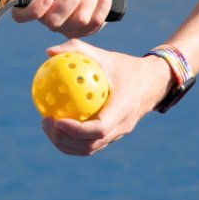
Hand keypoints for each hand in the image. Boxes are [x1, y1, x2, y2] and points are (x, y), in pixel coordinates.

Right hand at [12, 0, 121, 37]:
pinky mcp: (85, 31)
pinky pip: (96, 21)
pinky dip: (103, 0)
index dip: (32, 11)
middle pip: (54, 22)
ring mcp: (67, 28)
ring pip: (80, 20)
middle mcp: (48, 20)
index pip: (21, 16)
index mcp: (35, 3)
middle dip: (70, 0)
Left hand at [40, 39, 174, 155]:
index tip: (56, 120)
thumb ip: (77, 50)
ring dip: (65, 143)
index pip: (99, 129)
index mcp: (123, 108)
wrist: (153, 82)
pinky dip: (71, 141)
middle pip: (90, 145)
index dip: (76, 130)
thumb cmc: (125, 66)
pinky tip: (56, 126)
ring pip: (89, 149)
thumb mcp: (104, 55)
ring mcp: (118, 134)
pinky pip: (90, 144)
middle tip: (45, 122)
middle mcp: (122, 126)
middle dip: (64, 139)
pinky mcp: (113, 136)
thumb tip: (48, 52)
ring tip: (46, 126)